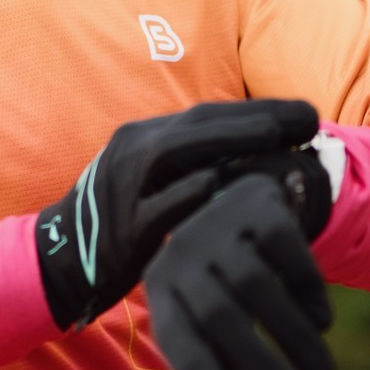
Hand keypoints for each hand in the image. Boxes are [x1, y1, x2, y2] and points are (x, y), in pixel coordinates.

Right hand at [36, 98, 322, 329]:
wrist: (62, 259)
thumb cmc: (125, 219)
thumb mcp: (155, 180)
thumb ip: (196, 163)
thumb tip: (259, 152)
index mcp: (142, 138)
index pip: (207, 116)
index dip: (259, 110)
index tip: (307, 114)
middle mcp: (131, 153)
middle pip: (195, 126)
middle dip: (253, 119)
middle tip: (306, 119)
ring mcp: (122, 190)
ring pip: (173, 154)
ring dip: (225, 141)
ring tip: (272, 137)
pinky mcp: (122, 230)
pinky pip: (154, 208)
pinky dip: (185, 193)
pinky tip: (218, 185)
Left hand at [144, 174, 335, 369]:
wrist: (244, 203)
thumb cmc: (225, 285)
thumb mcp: (216, 329)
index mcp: (162, 285)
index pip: (174, 332)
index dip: (194, 368)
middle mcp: (183, 250)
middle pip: (221, 315)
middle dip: (262, 366)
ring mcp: (220, 222)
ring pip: (257, 286)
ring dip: (293, 336)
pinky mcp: (261, 206)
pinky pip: (287, 251)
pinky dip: (307, 290)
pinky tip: (321, 322)